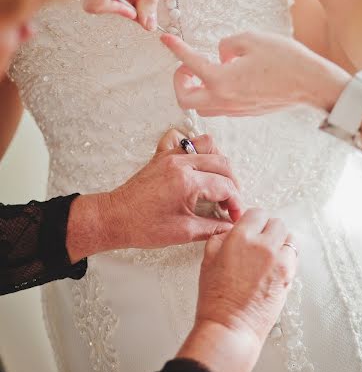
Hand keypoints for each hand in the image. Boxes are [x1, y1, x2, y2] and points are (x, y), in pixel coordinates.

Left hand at [67, 129, 241, 260]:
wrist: (115, 218)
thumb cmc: (141, 226)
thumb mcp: (184, 232)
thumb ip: (213, 227)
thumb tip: (229, 226)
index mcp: (187, 181)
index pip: (226, 186)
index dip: (236, 203)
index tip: (235, 215)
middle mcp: (180, 163)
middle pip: (222, 163)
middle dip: (232, 184)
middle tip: (230, 203)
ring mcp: (170, 156)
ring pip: (207, 144)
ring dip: (218, 162)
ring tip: (219, 182)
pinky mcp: (162, 155)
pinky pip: (182, 139)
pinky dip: (194, 147)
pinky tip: (197, 164)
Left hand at [162, 31, 350, 115]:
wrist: (312, 84)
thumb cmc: (285, 60)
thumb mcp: (252, 39)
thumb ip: (228, 44)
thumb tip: (221, 54)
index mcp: (221, 80)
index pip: (189, 63)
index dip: (175, 48)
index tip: (165, 39)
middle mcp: (224, 100)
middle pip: (184, 100)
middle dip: (179, 82)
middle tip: (186, 67)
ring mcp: (235, 109)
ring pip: (201, 106)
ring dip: (196, 90)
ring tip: (204, 72)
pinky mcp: (245, 112)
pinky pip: (219, 107)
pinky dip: (213, 93)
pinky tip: (226, 78)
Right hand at [197, 209, 295, 343]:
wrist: (230, 327)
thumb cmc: (216, 298)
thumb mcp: (208, 259)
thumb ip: (221, 238)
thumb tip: (232, 231)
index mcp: (240, 237)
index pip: (256, 213)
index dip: (253, 219)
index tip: (251, 225)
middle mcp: (262, 245)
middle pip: (276, 222)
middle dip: (268, 228)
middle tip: (260, 239)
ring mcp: (278, 260)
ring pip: (289, 237)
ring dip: (280, 242)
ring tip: (269, 254)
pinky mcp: (288, 276)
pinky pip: (294, 256)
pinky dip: (287, 257)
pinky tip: (274, 266)